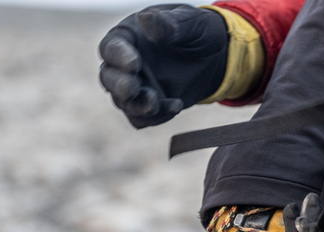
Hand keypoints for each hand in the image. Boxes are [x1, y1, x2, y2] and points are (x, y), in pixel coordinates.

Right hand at [99, 4, 227, 127]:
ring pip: (122, 103)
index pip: (111, 48)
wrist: (215, 59)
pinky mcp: (148, 106)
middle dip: (120, 86)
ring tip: (156, 102)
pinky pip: (142, 119)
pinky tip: (176, 105)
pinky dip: (156, 117)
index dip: (119, 57)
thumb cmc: (199, 33)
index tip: (135, 63)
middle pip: (108, 79)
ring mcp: (136, 87)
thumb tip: (144, 19)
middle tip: (133, 88)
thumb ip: (168, 24)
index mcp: (129, 37)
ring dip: (137, 106)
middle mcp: (125, 64)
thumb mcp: (191, 24)